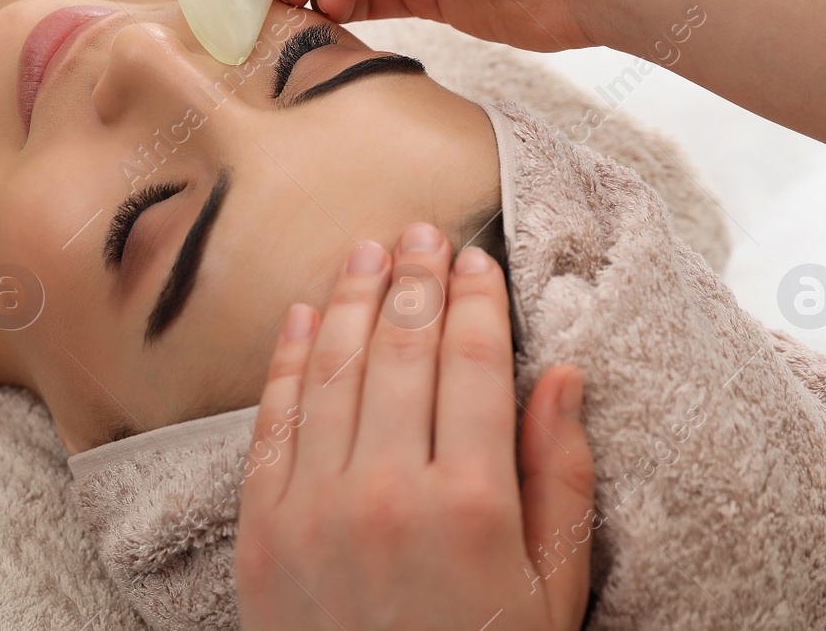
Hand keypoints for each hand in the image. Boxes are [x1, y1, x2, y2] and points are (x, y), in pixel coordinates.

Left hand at [234, 223, 595, 630]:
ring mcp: (315, 509)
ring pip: (334, 370)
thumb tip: (563, 373)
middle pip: (402, 351)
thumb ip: (562, 479)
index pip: (474, 364)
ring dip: (350, 299)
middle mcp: (389, 492)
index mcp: (474, 504)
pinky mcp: (262, 531)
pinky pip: (272, 423)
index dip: (476, 301)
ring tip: (366, 251)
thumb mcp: (555, 592)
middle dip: (414, 281)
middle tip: (420, 233)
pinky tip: (304, 316)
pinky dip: (288, 361)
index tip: (477, 259)